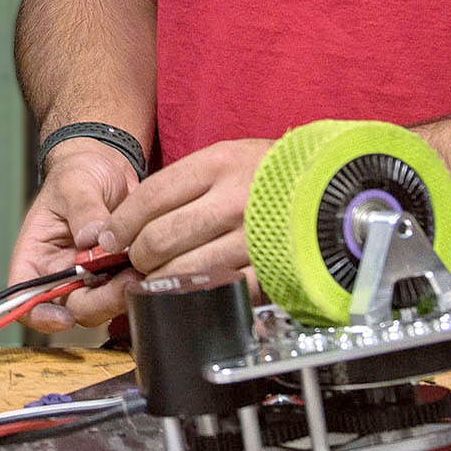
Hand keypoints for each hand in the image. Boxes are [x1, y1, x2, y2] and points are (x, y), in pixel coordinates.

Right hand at [8, 141, 138, 330]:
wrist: (108, 167)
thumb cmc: (78, 173)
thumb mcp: (74, 184)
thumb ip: (83, 210)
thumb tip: (92, 239)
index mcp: (36, 255)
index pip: (26, 298)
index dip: (41, 315)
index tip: (65, 318)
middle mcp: (60, 273)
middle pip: (73, 307)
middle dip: (100, 301)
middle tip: (126, 279)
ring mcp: (90, 278)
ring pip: (104, 305)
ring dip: (124, 292)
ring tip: (142, 264)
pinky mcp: (117, 275)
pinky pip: (128, 291)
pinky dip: (140, 282)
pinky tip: (150, 262)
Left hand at [104, 137, 268, 287]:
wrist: (340, 186)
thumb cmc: (276, 173)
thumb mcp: (229, 156)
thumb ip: (183, 184)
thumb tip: (128, 220)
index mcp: (219, 164)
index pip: (149, 198)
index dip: (120, 224)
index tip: (110, 238)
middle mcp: (234, 201)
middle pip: (159, 238)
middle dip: (136, 256)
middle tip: (135, 261)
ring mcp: (253, 238)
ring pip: (183, 269)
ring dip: (161, 278)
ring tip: (159, 275)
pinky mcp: (270, 269)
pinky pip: (220, 288)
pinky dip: (200, 293)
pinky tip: (194, 289)